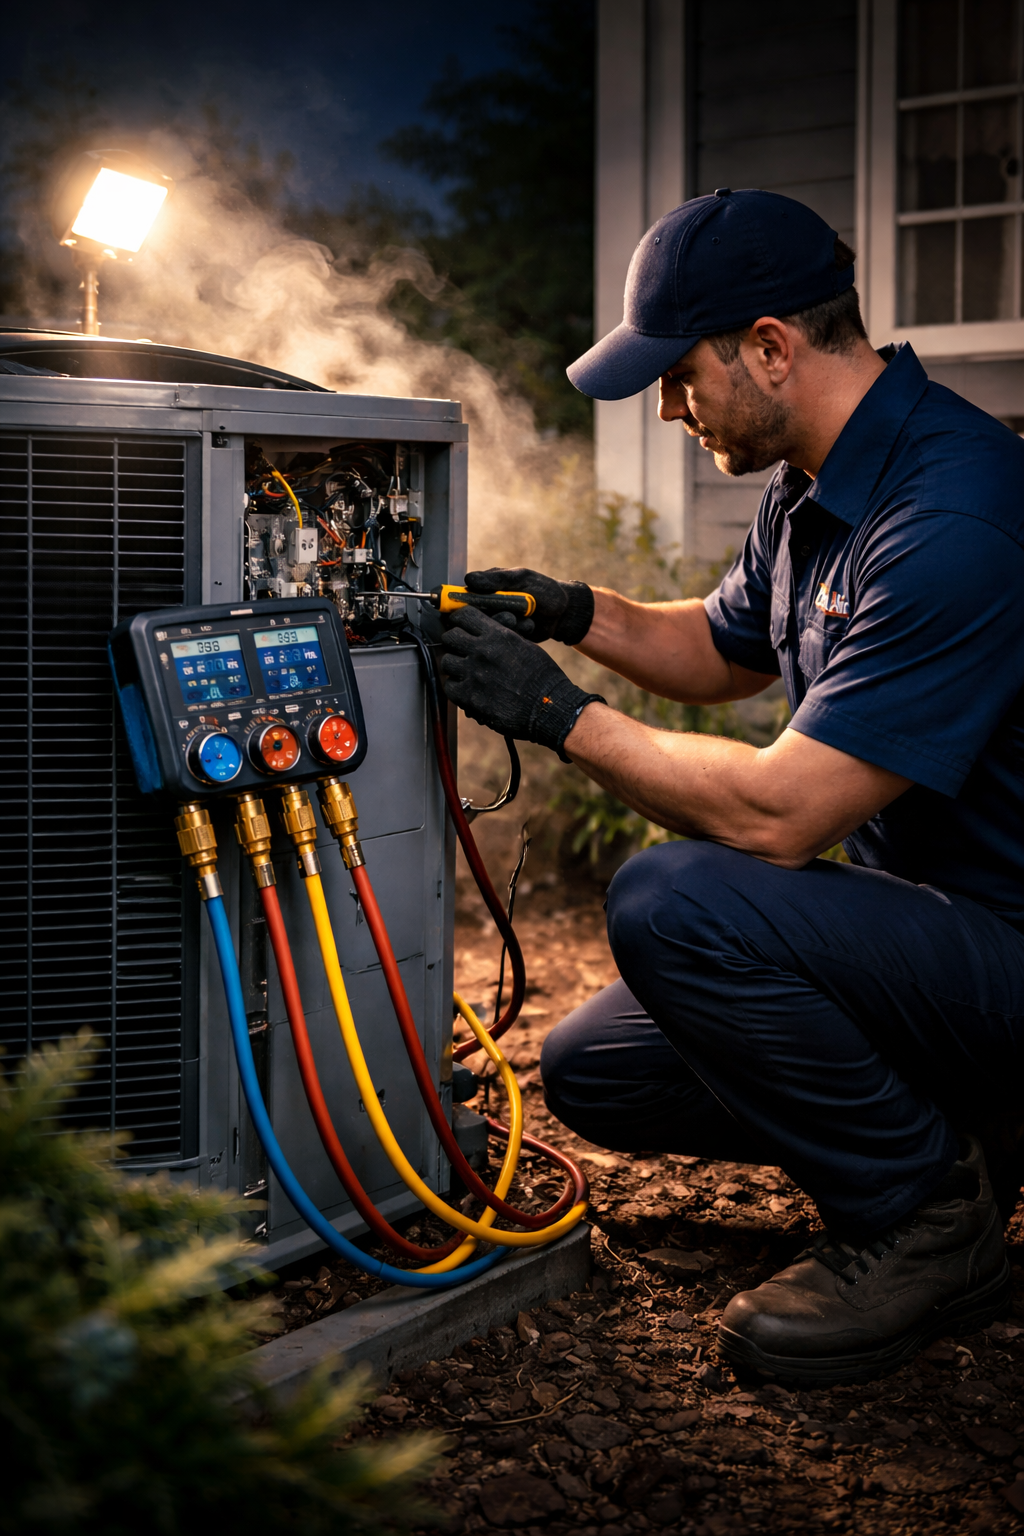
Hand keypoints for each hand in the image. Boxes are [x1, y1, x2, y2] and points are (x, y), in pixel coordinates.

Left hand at [439, 606, 604, 756]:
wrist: (549, 707)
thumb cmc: (542, 677)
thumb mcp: (525, 645)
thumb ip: (501, 637)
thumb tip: (485, 634)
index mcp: (498, 635)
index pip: (464, 616)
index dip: (459, 620)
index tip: (459, 626)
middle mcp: (482, 651)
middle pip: (450, 637)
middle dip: (454, 642)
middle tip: (460, 650)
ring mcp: (474, 674)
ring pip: (446, 662)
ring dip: (454, 666)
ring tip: (464, 672)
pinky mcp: (470, 697)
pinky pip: (449, 687)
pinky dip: (455, 687)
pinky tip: (465, 688)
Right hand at [463, 566, 593, 642]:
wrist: (563, 611)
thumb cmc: (543, 589)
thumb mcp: (521, 579)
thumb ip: (496, 580)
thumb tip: (468, 579)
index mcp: (484, 590)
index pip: (461, 598)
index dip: (459, 604)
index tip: (468, 608)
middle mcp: (486, 608)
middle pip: (471, 617)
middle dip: (491, 616)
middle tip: (510, 614)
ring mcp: (496, 624)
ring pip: (486, 629)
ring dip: (505, 624)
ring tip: (523, 617)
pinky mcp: (506, 638)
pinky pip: (501, 639)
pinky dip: (517, 632)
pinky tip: (530, 625)